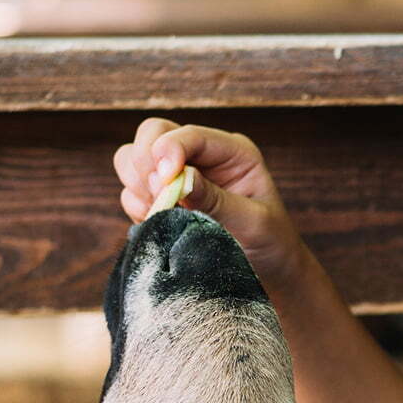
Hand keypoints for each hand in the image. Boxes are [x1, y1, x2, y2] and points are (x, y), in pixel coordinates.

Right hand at [114, 117, 305, 286]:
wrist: (269, 269)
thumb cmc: (271, 242)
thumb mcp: (254, 222)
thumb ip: (217, 200)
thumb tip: (180, 179)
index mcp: (233, 152)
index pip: (190, 134)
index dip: (169, 150)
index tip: (164, 182)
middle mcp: (204, 156)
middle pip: (153, 133)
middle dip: (146, 162)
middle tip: (159, 198)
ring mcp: (180, 175)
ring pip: (132, 159)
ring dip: (138, 185)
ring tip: (162, 212)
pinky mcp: (163, 197)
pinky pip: (130, 191)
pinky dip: (136, 205)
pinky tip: (159, 224)